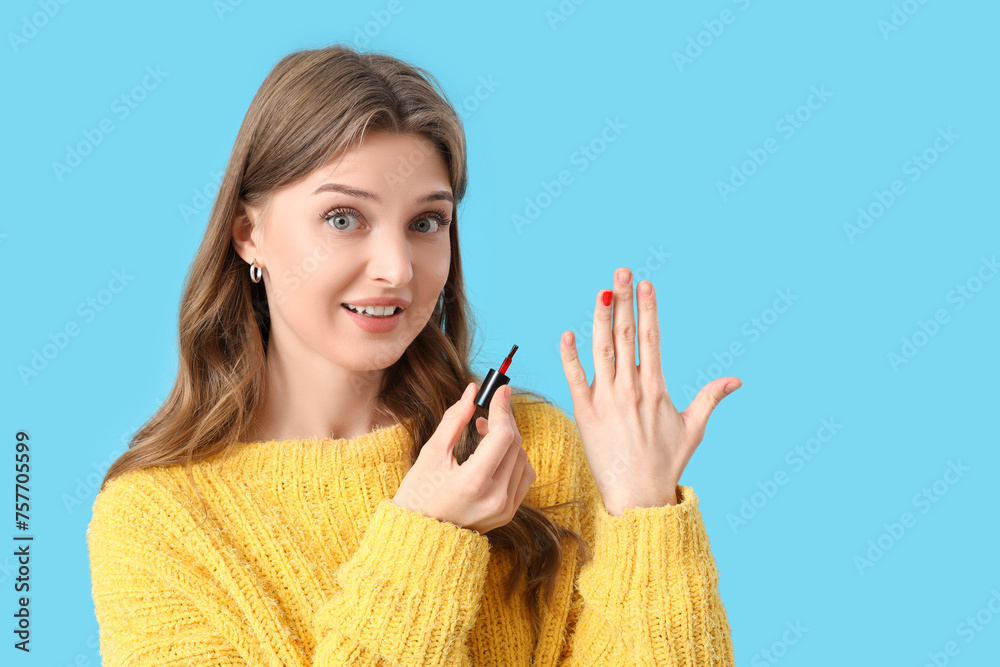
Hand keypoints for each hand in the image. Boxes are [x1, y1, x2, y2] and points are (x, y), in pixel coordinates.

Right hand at [391, 383, 535, 533]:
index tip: (500, 390)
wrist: (419, 538)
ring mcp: (504, 509)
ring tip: (483, 430)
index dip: (503, 409)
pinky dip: (513, 458)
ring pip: (522, 458)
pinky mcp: (508, 513)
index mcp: (473, 483)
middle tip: (488, 408)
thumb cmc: (419, 495)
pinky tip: (493, 452)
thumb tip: (473, 391)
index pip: (503, 437)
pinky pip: (523, 476)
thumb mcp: (431, 453)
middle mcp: (495, 498)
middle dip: (504, 420)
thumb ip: (454, 420)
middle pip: (515, 445)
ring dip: (508, 438)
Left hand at [559, 267, 740, 515]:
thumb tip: (737, 380)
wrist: (639, 495)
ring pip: (601, 350)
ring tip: (600, 291)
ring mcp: (606, 399)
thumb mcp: (693, 428)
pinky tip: (567, 333)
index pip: (651, 338)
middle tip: (620, 272)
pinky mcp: (585, 413)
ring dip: (599, 318)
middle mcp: (631, 388)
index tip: (645, 283)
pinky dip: (569, 355)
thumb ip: (710, 398)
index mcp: (656, 388)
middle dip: (622, 300)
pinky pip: (574, 378)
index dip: (647, 308)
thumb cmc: (666, 464)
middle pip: (625, 335)